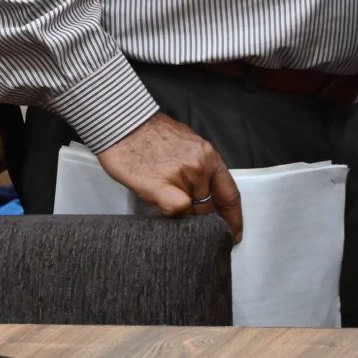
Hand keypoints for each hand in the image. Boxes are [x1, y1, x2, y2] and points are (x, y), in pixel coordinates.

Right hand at [96, 113, 243, 242]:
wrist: (125, 124)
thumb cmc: (152, 135)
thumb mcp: (189, 147)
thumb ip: (200, 170)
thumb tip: (204, 195)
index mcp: (210, 157)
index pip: (230, 194)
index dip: (233, 218)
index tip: (233, 232)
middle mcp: (200, 166)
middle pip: (209, 207)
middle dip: (202, 220)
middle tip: (192, 226)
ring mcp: (181, 174)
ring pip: (191, 211)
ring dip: (182, 216)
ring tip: (164, 204)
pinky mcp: (158, 184)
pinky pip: (176, 208)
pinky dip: (170, 214)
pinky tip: (160, 209)